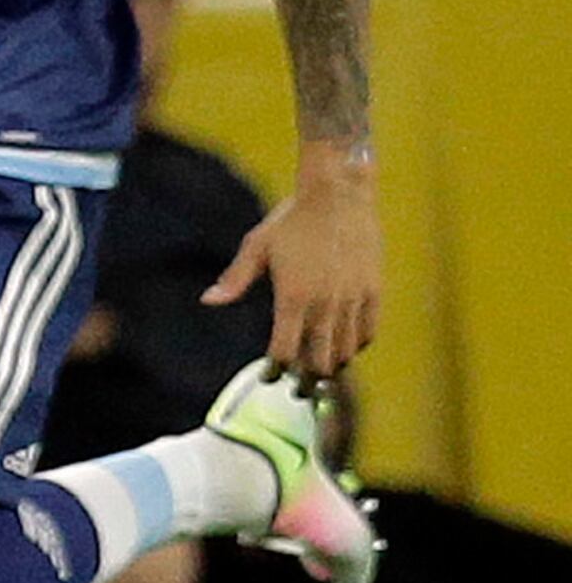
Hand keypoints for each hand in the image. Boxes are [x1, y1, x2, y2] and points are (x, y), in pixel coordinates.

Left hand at [205, 147, 378, 380]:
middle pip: (317, 361)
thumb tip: (209, 301)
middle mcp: (324, 304)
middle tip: (297, 388)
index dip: (276, 371)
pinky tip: (344, 348)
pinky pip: (367, 332)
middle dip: (305, 379)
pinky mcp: (373, 291)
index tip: (270, 376)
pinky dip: (355, 346)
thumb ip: (235, 279)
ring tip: (320, 372)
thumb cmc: (291, 220)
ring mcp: (352, 299)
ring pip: (345, 352)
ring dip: (332, 367)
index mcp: (292, 297)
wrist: (338, 194)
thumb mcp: (256, 246)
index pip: (283, 351)